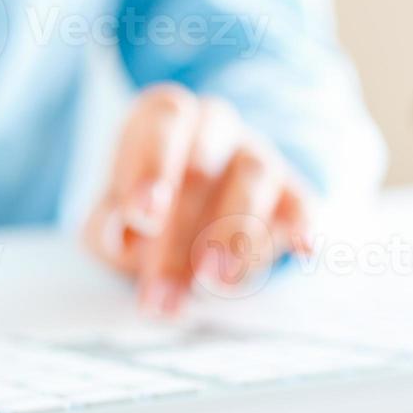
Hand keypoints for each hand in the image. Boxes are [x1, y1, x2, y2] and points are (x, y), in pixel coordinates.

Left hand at [84, 84, 313, 315]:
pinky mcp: (291, 192)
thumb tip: (119, 236)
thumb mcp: (113, 219)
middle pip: (201, 164)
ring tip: (213, 284)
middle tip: (161, 294)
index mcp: (164, 119)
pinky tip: (305, 250)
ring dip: (232, 237)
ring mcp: (255, 156)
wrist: (195, 217)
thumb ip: (107, 226)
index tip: (141, 218)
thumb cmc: (147, 214)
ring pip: (253, 178)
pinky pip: (303, 202)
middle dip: (178, 237)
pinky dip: (305, 225)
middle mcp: (213, 128)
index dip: (153, 167)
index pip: (163, 122)